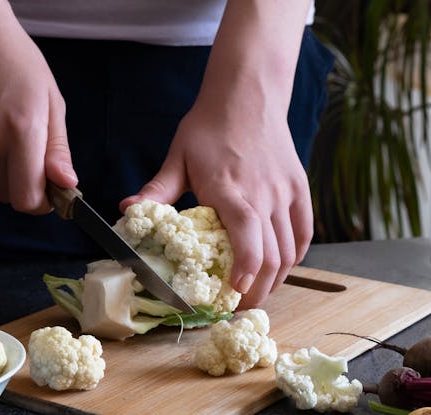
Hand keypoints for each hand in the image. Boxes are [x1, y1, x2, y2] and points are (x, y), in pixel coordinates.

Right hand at [0, 1, 76, 213]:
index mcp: (21, 131)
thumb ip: (58, 149)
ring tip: (3, 129)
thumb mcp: (52, 102)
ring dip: (0, 167)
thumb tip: (67, 184)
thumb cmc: (17, 63)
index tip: (49, 194)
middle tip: (29, 158)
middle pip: (6, 196)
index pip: (26, 198)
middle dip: (21, 186)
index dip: (41, 204)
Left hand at [121, 0, 313, 308]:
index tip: (236, 293)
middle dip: (259, 289)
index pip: (248, 241)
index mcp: (231, 191)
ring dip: (276, 278)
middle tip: (240, 305)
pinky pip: (304, 232)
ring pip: (290, 250)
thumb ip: (157, 191)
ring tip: (258, 291)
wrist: (247, 94)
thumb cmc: (210, 127)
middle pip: (272, 257)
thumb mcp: (178, 158)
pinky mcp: (299, 189)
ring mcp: (285, 193)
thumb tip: (127, 211)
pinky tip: (281, 267)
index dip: (246, 273)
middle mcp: (264, 196)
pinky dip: (294, 255)